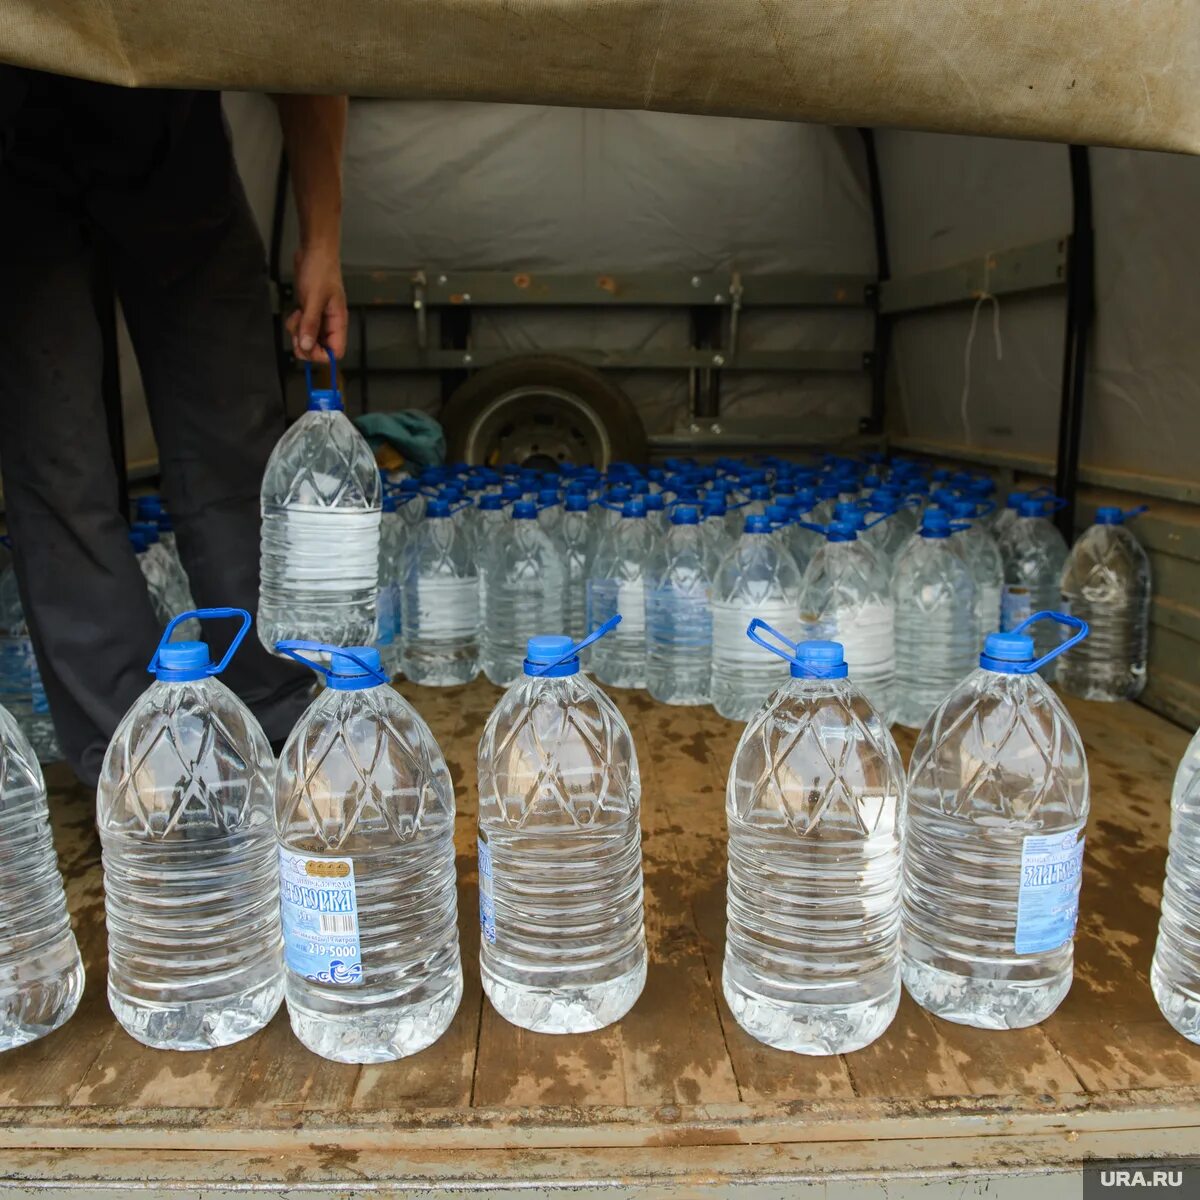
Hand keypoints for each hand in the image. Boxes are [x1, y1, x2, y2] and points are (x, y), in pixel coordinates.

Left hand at [287, 242, 347, 362]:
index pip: (336, 352)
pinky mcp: (309, 313)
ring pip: (308, 339)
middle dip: (305, 344)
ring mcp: (319, 319)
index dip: (322, 354)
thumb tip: (307, 346)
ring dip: (298, 333)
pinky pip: (302, 328)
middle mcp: (330, 324)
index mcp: (338, 322)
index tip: (308, 345)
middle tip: (298, 331)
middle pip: (320, 349)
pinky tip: (295, 311)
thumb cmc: (320, 271)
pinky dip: (295, 325)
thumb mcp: (314, 297)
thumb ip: (311, 323)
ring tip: (296, 316)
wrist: (314, 252)